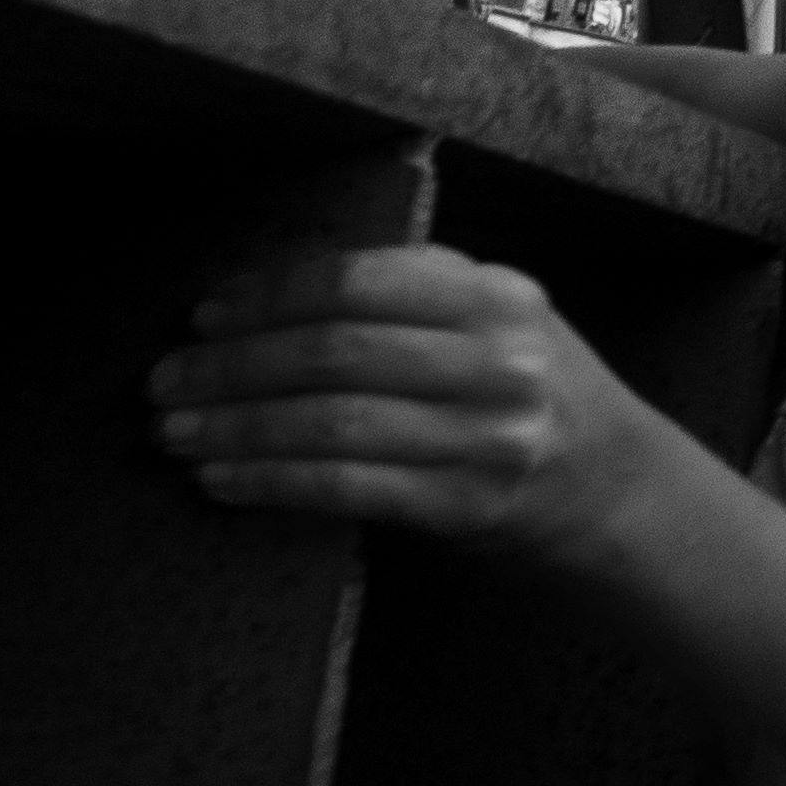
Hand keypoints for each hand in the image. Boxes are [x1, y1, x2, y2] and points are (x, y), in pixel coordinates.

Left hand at [150, 240, 669, 567]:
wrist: (619, 488)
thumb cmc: (536, 393)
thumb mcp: (503, 321)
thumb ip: (419, 298)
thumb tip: (270, 297)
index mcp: (499, 296)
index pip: (361, 281)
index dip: (270, 296)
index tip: (205, 315)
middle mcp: (498, 360)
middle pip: (335, 351)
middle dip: (234, 367)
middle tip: (165, 381)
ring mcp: (485, 436)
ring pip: (331, 423)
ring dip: (237, 428)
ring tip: (175, 434)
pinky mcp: (464, 505)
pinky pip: (344, 488)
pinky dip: (270, 481)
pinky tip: (222, 479)